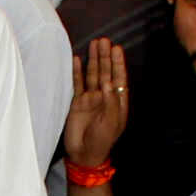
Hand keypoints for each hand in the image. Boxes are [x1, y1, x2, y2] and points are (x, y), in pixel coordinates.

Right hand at [63, 37, 130, 166]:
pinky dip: (77, 71)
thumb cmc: (102, 141)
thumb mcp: (111, 122)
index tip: (117, 49)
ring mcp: (91, 99)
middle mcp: (105, 98)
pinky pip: (77, 83)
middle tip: (104, 41)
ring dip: (93, 60)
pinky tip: (77, 59)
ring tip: (94, 43)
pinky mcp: (78, 103)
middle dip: (105, 57)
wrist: (84, 155)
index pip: (118, 79)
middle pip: (105, 73)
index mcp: (117, 103)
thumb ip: (110, 101)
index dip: (118, 64)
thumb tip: (107, 82)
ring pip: (92, 75)